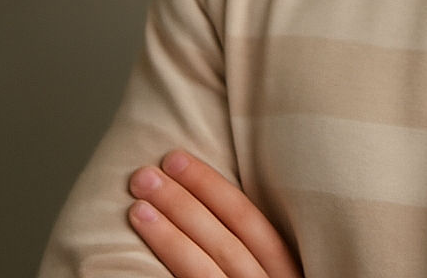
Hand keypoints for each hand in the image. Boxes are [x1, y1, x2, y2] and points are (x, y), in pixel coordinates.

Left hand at [128, 149, 302, 277]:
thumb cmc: (259, 276)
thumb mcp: (273, 265)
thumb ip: (257, 242)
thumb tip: (213, 194)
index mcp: (290, 265)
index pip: (251, 221)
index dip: (212, 188)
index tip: (175, 159)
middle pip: (227, 239)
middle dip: (185, 202)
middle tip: (147, 173)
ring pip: (204, 267)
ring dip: (169, 234)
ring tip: (137, 206)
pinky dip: (167, 264)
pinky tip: (140, 250)